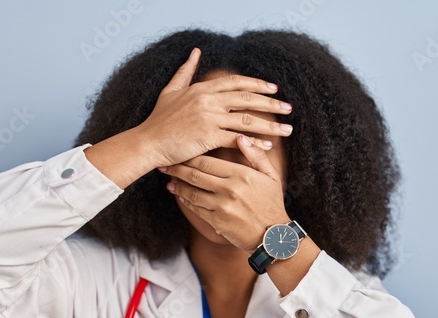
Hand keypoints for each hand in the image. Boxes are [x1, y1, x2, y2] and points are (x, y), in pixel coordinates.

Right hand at [136, 47, 292, 167]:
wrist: (148, 141)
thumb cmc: (159, 120)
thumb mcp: (171, 90)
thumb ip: (186, 71)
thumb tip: (195, 51)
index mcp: (203, 88)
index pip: (237, 82)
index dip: (258, 84)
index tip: (274, 89)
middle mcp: (208, 100)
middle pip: (248, 98)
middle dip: (271, 103)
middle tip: (289, 108)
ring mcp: (209, 118)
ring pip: (247, 119)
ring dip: (271, 125)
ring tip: (287, 131)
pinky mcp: (208, 136)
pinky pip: (237, 138)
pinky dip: (255, 142)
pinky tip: (268, 146)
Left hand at [160, 133, 290, 251]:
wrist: (274, 237)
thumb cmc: (272, 204)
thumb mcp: (271, 176)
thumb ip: (256, 155)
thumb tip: (241, 137)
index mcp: (241, 175)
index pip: (208, 161)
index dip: (190, 156)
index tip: (180, 151)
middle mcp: (229, 189)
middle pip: (195, 175)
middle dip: (177, 169)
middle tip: (165, 165)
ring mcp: (222, 207)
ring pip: (192, 192)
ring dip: (178, 186)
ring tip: (169, 181)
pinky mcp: (217, 222)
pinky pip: (196, 209)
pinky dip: (186, 202)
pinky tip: (180, 197)